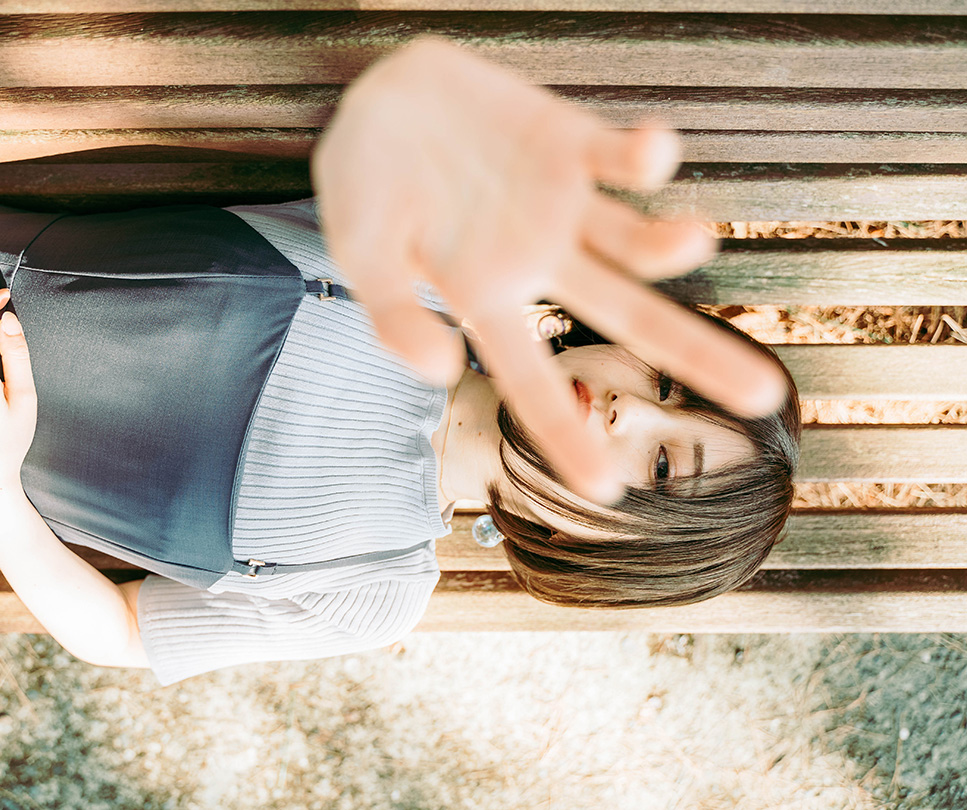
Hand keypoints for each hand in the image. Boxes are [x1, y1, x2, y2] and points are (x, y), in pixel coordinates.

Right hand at [312, 37, 785, 502]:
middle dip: (695, 353)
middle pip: (629, 317)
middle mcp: (538, 261)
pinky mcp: (569, 143)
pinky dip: (647, 155)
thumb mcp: (357, 255)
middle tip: (766, 395)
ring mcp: (561, 205)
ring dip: (673, 244)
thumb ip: (390, 315)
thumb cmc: (361, 186)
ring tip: (694, 239)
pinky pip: (622, 157)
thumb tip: (438, 375)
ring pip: (640, 241)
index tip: (606, 492)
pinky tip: (653, 152)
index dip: (566, 434)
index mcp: (484, 299)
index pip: (533, 380)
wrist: (377, 101)